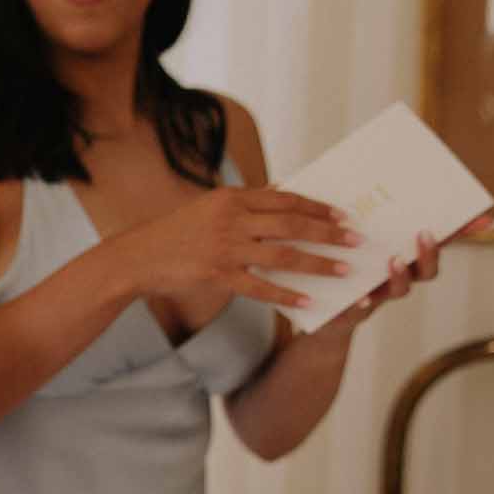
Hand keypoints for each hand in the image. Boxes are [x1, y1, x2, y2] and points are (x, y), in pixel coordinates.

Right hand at [118, 187, 360, 310]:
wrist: (137, 257)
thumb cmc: (174, 233)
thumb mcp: (207, 207)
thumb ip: (244, 203)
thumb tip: (281, 192)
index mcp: (231, 198)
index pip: (285, 199)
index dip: (317, 207)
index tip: (342, 215)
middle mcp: (231, 219)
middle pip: (291, 224)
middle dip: (328, 232)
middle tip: (356, 239)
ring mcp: (225, 248)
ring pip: (283, 255)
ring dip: (318, 263)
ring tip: (344, 270)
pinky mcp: (218, 275)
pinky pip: (261, 287)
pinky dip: (286, 295)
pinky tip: (308, 302)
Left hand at [314, 215, 493, 337]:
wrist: (327, 311)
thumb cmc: (346, 265)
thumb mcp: (357, 237)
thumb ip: (369, 216)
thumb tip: (376, 181)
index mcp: (406, 254)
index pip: (441, 241)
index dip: (464, 232)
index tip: (487, 219)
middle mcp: (401, 275)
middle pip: (428, 268)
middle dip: (430, 252)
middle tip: (424, 234)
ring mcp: (382, 293)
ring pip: (403, 288)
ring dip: (401, 275)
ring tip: (393, 261)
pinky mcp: (358, 308)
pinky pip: (364, 307)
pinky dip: (364, 302)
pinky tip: (361, 298)